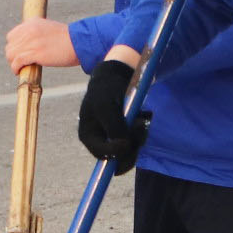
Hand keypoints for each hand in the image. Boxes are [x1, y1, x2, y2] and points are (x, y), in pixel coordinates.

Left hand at [5, 17, 81, 74]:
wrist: (80, 43)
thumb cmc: (69, 40)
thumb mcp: (49, 30)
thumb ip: (37, 34)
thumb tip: (29, 46)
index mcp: (32, 23)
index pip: (12, 35)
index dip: (15, 46)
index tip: (20, 54)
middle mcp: (29, 30)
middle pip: (10, 46)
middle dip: (13, 55)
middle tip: (20, 63)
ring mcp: (31, 41)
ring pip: (11, 54)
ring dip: (13, 63)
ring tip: (19, 68)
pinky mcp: (35, 53)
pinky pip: (17, 61)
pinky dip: (16, 68)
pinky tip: (19, 72)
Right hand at [77, 57, 149, 173]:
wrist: (116, 76)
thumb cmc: (106, 90)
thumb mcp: (107, 107)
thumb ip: (114, 127)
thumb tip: (124, 146)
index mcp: (89, 136)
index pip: (101, 154)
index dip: (115, 152)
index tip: (127, 143)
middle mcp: (101, 140)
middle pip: (118, 156)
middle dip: (132, 144)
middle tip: (140, 125)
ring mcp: (114, 137)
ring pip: (131, 148)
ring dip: (140, 134)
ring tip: (141, 117)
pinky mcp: (126, 132)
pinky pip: (138, 138)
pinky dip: (143, 128)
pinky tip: (144, 114)